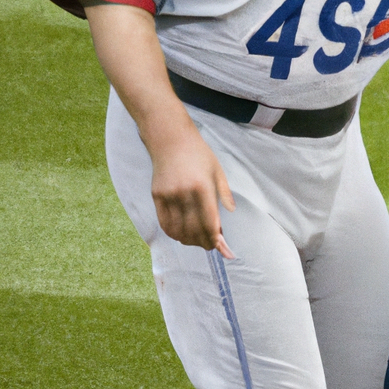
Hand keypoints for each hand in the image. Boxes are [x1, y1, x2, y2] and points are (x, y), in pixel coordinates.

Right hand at [149, 123, 235, 256]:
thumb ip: (224, 193)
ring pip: (178, 230)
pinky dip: (174, 234)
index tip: (223, 249)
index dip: (217, 239)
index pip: (210, 222)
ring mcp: (168, 196)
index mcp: (202, 187)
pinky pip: (165, 223)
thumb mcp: (217, 170)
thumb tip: (231, 213)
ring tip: (197, 242)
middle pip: (194, 230)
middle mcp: (184, 194)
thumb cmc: (198, 154)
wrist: (170, 139)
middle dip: (204, 243)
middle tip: (212, 247)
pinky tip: (181, 236)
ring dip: (189, 241)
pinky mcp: (157, 196)